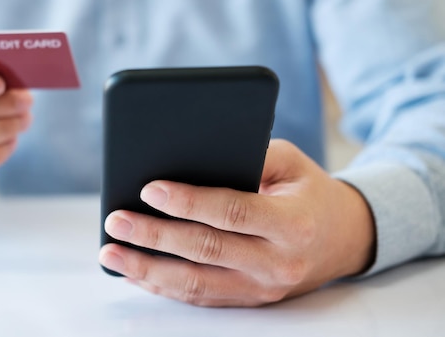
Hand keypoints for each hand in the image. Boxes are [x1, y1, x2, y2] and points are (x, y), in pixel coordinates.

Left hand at [99, 139, 375, 306]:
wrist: (343, 238)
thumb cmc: (307, 191)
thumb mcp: (290, 162)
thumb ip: (250, 157)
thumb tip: (191, 158)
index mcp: (292, 223)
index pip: (232, 212)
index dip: (189, 202)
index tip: (149, 189)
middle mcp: (278, 263)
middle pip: (205, 250)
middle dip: (155, 236)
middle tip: (116, 220)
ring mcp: (262, 289)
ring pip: (196, 284)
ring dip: (148, 270)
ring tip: (112, 252)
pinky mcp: (248, 300)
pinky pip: (200, 296)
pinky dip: (163, 286)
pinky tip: (136, 271)